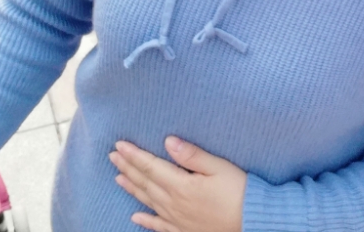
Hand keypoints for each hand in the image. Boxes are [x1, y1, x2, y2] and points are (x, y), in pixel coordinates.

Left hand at [109, 136, 246, 231]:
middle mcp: (173, 203)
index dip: (134, 155)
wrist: (251, 220)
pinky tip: (135, 216)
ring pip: (148, 201)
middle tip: (113, 155)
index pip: (151, 167)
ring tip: (117, 177)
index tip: (120, 145)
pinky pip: (158, 226)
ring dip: (132, 188)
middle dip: (128, 168)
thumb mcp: (218, 167)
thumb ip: (192, 155)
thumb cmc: (238, 190)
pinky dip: (145, 220)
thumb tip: (168, 140)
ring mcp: (177, 219)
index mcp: (181, 185)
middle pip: (145, 183)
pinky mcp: (184, 230)